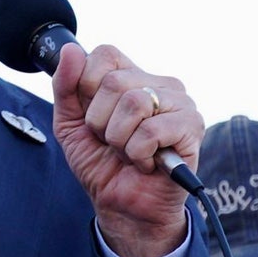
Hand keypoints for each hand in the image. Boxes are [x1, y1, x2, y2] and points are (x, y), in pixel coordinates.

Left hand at [49, 43, 200, 256]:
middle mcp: (159, 83)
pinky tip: (146, 162)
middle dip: (99, 122)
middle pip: (113, 81)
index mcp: (132, 77)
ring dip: (119, 139)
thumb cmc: (101, 164)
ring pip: (133, 103)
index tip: (91, 116)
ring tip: (129, 152)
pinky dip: (137, 154)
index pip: (105, 54)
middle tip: (112, 142)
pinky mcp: (191, 127)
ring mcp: (179, 103)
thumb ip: (66, 86)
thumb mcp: (70, 124)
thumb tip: (70, 49)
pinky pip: (150, 131)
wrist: (122, 207)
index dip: (86, 86)